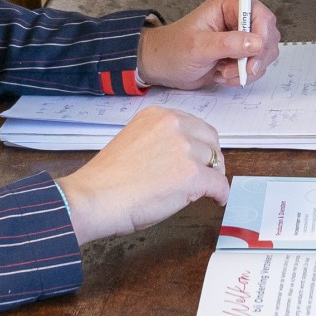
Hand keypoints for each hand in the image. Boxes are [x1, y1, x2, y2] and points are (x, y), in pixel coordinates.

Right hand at [56, 106, 228, 239]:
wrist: (95, 198)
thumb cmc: (106, 179)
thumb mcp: (133, 141)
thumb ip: (158, 141)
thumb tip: (179, 157)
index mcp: (157, 115)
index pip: (193, 125)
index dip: (199, 144)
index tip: (200, 156)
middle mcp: (173, 125)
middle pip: (210, 139)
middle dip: (211, 157)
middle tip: (208, 174)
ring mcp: (184, 149)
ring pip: (215, 162)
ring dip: (214, 176)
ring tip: (208, 190)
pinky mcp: (192, 175)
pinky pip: (219, 184)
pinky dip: (221, 194)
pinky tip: (216, 199)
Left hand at [138, 0, 279, 88]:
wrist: (164, 66)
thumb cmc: (174, 50)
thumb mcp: (198, 47)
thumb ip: (228, 44)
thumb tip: (257, 43)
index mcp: (230, 2)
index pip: (261, 16)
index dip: (262, 38)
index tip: (252, 61)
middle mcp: (240, 15)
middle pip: (269, 35)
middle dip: (253, 58)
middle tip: (231, 71)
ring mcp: (243, 34)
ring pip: (266, 53)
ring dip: (247, 69)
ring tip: (223, 72)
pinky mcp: (242, 51)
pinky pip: (258, 65)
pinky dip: (243, 75)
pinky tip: (223, 74)